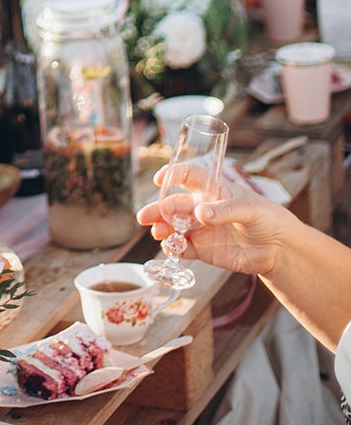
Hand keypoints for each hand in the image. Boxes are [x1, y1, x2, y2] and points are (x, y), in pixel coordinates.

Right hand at [136, 163, 299, 275]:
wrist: (280, 249)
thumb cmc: (269, 219)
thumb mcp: (250, 209)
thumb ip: (224, 211)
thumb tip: (200, 213)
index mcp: (214, 191)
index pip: (189, 177)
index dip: (173, 174)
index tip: (160, 179)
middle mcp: (203, 208)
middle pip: (174, 205)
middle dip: (158, 210)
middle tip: (144, 217)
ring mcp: (202, 230)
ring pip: (174, 227)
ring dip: (162, 229)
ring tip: (158, 233)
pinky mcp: (203, 250)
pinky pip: (182, 248)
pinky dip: (173, 248)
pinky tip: (170, 247)